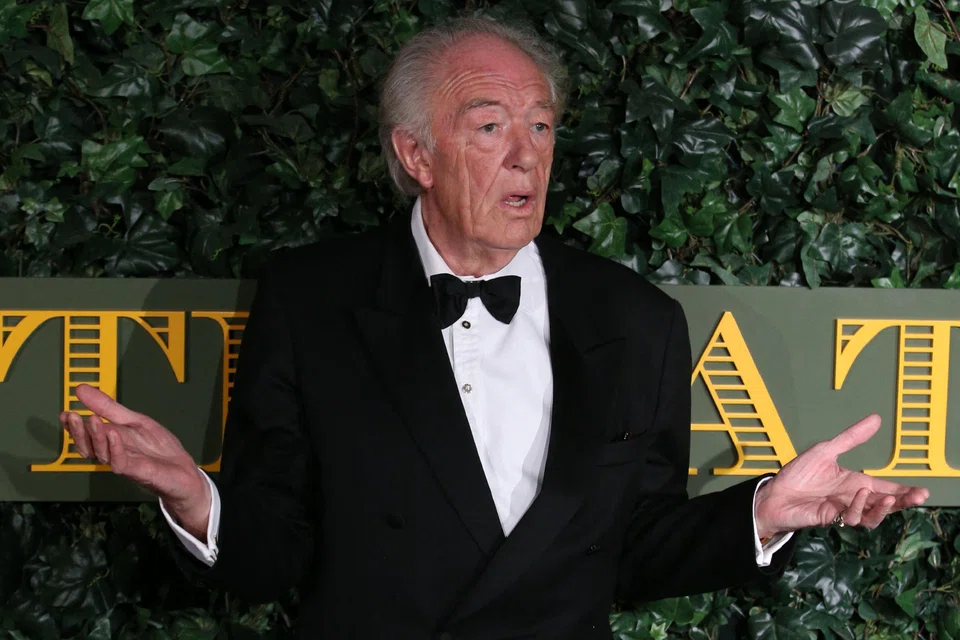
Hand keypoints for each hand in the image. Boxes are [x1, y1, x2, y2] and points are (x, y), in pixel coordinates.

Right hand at [60, 383, 210, 537]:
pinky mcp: (138, 472)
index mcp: (111, 441)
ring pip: (102, 454)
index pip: (86, 435)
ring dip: (96, 437)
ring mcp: (125, 463)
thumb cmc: (158, 447)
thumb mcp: (135, 420)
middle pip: (89, 446)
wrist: (183, 470)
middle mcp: (113, 453)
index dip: (73, 426)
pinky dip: (116, 449)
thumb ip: (109, 408)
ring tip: (92, 419)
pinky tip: (114, 434)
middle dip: (79, 432)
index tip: (65, 413)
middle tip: (72, 416)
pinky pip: (121, 463)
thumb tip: (81, 389)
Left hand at [754, 414, 929, 538]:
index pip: (885, 487)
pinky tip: (859, 495)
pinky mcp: (831, 519)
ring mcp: (843, 510)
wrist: (774, 492)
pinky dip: (858, 507)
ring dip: (882, 507)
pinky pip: (852, 518)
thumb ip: (851, 438)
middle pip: (885, 504)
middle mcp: (852, 498)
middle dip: (903, 501)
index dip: (904, 491)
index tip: (922, 491)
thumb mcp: (826, 450)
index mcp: (855, 482)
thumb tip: (876, 418)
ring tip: (888, 497)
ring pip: (872, 515)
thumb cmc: (798, 474)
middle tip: (918, 497)